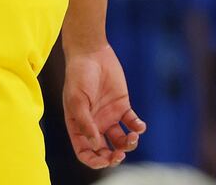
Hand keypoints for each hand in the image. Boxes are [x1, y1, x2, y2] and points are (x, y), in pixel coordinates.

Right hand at [63, 44, 146, 168]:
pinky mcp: (122, 107)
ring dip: (128, 144)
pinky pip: (132, 123)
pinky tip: (139, 125)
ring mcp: (109, 116)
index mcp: (78, 125)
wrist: (91, 53)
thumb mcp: (76, 100)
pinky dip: (138, 128)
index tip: (104, 160)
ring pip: (121, 141)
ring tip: (132, 137)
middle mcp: (93, 124)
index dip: (94, 161)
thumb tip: (95, 145)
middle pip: (104, 150)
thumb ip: (85, 123)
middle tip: (120, 154)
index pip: (85, 151)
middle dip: (113, 157)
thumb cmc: (78, 75)